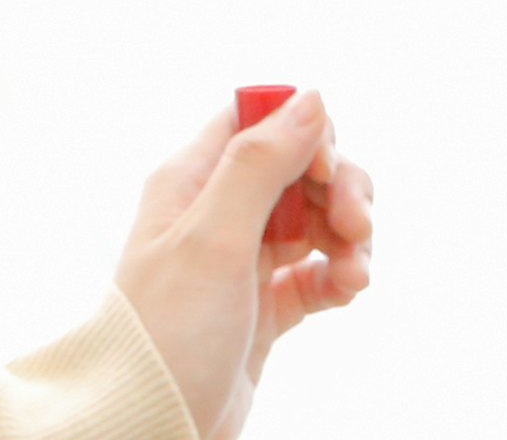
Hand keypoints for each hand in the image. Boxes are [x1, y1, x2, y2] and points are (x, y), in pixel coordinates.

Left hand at [110, 91, 375, 439]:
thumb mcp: (213, 238)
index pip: (260, 121)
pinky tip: (347, 290)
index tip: (327, 171)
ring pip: (316, 220)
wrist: (150, 423)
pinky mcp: (262, 306)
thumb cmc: (167, 330)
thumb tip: (311, 99)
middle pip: (300, 169)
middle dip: (341, 190)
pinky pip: (315, 272)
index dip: (306, 134)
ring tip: (356, 275)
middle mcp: (217, 212)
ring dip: (349, 237)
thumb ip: (260, 165)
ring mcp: (242, 260)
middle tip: (356, 227)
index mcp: (193, 180)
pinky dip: (339, 275)